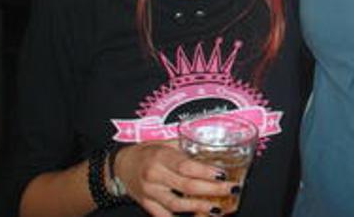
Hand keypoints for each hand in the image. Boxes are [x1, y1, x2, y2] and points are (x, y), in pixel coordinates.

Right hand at [113, 142, 237, 216]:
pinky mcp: (147, 205)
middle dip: (212, 190)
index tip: (223, 174)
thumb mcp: (166, 143)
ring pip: (177, 205)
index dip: (206, 172)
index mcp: (161, 157)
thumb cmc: (148, 152)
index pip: (186, 166)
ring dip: (200, 208)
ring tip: (218, 208)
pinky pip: (164, 216)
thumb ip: (187, 147)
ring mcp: (150, 193)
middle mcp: (154, 176)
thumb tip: (214, 148)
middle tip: (231, 189)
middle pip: (186, 187)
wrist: (122, 165)